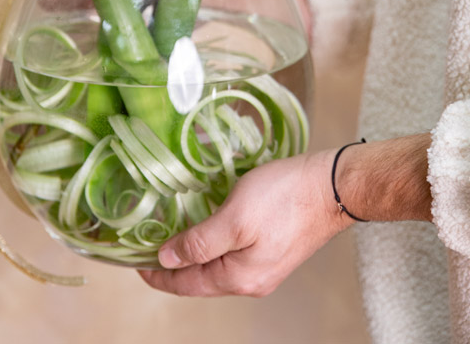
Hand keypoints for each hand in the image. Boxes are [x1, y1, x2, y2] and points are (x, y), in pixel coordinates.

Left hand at [138, 150, 348, 296]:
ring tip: (174, 239)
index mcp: (239, 277)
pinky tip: (209, 230)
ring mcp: (267, 266)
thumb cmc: (284, 198)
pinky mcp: (276, 248)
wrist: (333, 186)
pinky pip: (235, 254)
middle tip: (149, 250)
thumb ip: (199, 242)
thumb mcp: (234, 219)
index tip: (136, 267)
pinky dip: (215, 246)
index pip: (187, 285)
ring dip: (195, 255)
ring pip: (219, 267)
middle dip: (175, 268)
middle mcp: (253, 279)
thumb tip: (168, 260)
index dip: (160, 276)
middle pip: (203, 279)